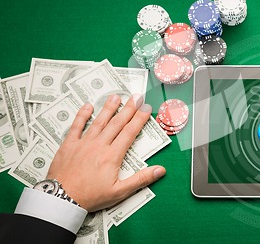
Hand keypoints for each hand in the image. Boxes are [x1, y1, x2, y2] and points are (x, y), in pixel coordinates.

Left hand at [46, 94, 165, 211]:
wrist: (61, 199)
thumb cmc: (90, 197)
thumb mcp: (120, 192)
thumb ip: (141, 179)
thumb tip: (160, 170)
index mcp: (112, 156)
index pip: (130, 132)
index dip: (139, 119)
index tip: (146, 108)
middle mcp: (99, 145)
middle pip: (117, 123)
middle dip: (128, 108)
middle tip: (136, 97)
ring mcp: (83, 143)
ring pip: (99, 121)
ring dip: (108, 108)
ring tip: (116, 97)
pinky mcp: (69, 145)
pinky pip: (76, 126)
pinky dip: (82, 115)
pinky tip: (87, 106)